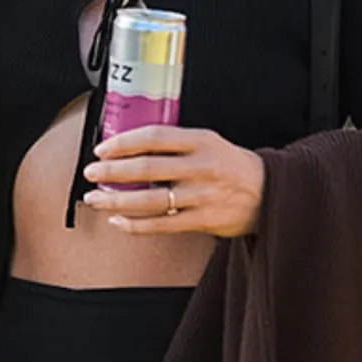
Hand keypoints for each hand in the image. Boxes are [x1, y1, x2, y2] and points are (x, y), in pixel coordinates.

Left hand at [81, 124, 264, 237]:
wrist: (271, 193)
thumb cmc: (230, 165)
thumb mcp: (208, 142)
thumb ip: (174, 143)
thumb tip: (126, 146)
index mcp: (201, 140)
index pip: (154, 137)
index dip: (123, 142)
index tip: (101, 148)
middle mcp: (202, 167)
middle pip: (148, 168)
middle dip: (113, 171)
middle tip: (90, 172)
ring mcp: (203, 196)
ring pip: (151, 200)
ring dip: (117, 201)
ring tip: (94, 199)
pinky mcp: (205, 220)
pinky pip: (163, 225)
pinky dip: (136, 225)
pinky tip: (118, 221)